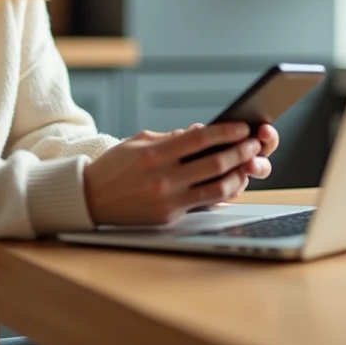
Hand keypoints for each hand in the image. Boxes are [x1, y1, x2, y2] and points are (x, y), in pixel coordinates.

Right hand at [83, 123, 262, 225]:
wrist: (90, 198)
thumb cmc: (115, 167)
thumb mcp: (138, 143)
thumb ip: (170, 138)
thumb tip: (201, 132)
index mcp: (154, 154)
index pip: (199, 138)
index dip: (225, 132)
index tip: (243, 127)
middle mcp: (163, 177)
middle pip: (213, 163)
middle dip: (240, 152)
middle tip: (254, 144)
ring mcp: (168, 200)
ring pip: (216, 188)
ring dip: (237, 176)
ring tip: (248, 166)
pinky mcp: (169, 217)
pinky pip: (203, 204)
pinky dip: (221, 194)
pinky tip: (232, 185)